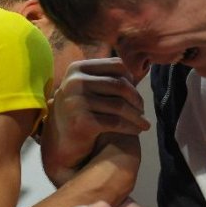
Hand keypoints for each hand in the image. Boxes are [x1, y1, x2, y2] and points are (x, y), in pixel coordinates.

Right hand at [41, 58, 149, 185]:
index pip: (116, 66)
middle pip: (120, 85)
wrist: (60, 140)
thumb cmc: (79, 112)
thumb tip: (135, 73)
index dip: (131, 80)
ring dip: (137, 116)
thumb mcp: (86, 88)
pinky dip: (131, 127)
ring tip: (144, 124)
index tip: (136, 94)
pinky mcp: (82, 122)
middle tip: (143, 111)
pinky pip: (116, 123)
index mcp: (77, 68)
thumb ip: (104, 78)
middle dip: (137, 100)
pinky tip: (137, 131)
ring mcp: (77, 102)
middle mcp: (75, 82)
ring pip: (120, 105)